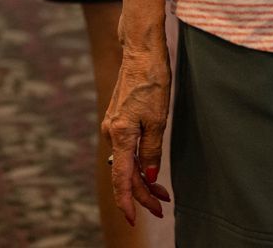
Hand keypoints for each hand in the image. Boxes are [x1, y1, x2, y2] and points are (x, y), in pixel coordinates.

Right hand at [102, 31, 173, 224]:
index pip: (122, 178)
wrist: (141, 51)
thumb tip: (147, 177)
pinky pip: (125, 150)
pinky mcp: (117, 118)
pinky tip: (148, 170)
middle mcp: (111, 132)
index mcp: (119, 134)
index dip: (128, 202)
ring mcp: (112, 125)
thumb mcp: (158, 119)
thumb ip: (151, 151)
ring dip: (141, 180)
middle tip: (162, 208)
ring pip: (125, 162)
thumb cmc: (152, 81)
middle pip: (124, 174)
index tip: (134, 221)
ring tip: (162, 193)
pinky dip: (137, 164)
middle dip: (142, 194)